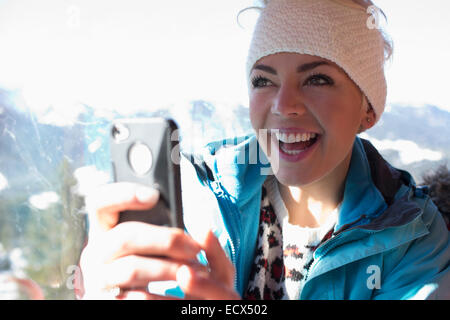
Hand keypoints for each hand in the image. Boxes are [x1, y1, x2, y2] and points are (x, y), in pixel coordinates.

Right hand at [79, 182, 239, 299]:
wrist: (147, 302)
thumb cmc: (157, 269)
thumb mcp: (161, 248)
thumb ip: (175, 232)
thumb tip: (204, 230)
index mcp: (105, 231)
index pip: (100, 203)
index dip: (123, 194)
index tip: (154, 196)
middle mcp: (94, 253)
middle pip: (124, 236)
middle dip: (166, 240)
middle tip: (195, 248)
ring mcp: (97, 280)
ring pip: (131, 268)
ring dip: (169, 268)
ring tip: (196, 269)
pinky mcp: (106, 302)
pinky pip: (135, 297)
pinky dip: (162, 293)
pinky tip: (181, 290)